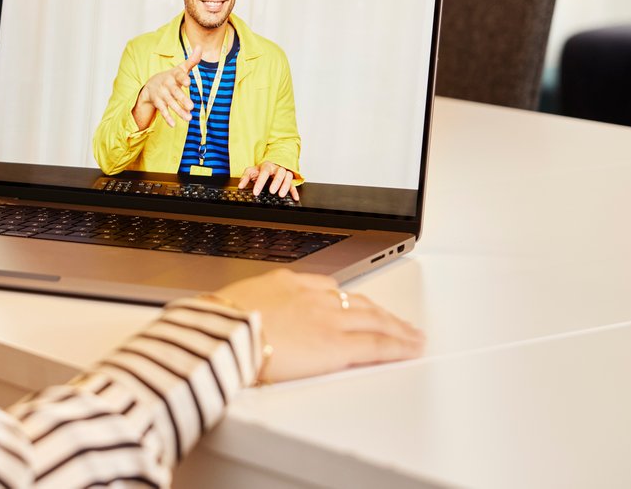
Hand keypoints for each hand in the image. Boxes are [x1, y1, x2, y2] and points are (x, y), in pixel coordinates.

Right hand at [133, 45, 201, 128]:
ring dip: (179, 111)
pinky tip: (173, 124)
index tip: (188, 83)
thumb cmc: (171, 77)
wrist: (150, 85)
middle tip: (192, 107)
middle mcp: (166, 84)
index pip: (179, 76)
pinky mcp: (158, 103)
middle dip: (183, 99)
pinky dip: (168, 118)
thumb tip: (200, 47)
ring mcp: (161, 94)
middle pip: (175, 92)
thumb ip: (191, 60)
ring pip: (170, 103)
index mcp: (173, 75)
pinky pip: (163, 111)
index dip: (183, 79)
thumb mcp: (180, 69)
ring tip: (189, 118)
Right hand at [214, 270, 424, 383]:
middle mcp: (313, 297)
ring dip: (396, 327)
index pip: (328, 289)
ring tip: (410, 335)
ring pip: (375, 320)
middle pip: (357, 302)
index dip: (347, 300)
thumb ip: (255, 308)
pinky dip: (399, 346)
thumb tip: (249, 319)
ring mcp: (328, 319)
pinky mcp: (338, 346)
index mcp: (287, 283)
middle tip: (396, 321)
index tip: (356, 306)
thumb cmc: (219, 324)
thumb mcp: (235, 303)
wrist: (223, 335)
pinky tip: (411, 348)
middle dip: (380, 313)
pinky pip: (377, 345)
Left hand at [239, 161, 298, 199]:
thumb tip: (240, 186)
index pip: (264, 172)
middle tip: (271, 191)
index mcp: (267, 166)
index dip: (260, 182)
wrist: (269, 167)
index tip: (256, 192)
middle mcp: (277, 169)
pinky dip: (294, 192)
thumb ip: (245, 178)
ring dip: (285, 186)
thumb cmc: (260, 170)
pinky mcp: (289, 180)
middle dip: (276, 182)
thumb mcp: (251, 172)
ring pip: (288, 177)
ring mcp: (284, 174)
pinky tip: (294, 198)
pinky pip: (293, 185)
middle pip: (279, 173)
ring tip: (281, 195)